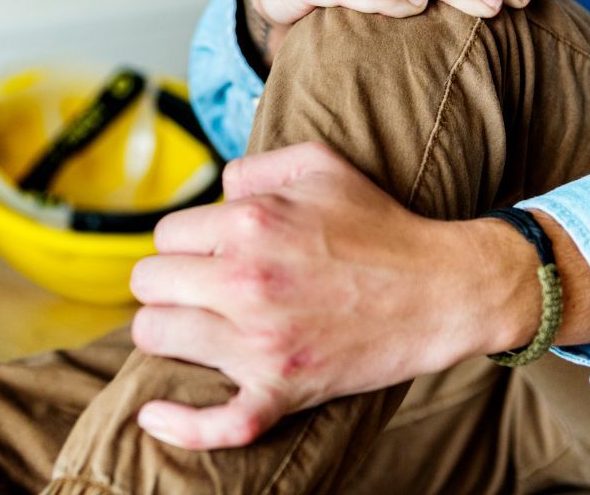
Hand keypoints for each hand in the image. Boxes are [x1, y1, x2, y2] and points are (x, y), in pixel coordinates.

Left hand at [127, 143, 535, 450]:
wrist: (441, 290)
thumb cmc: (379, 223)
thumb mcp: (319, 164)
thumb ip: (253, 166)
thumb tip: (214, 195)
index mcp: (249, 223)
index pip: (165, 235)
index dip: (186, 242)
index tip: (211, 252)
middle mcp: (246, 280)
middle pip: (148, 284)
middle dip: (170, 282)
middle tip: (200, 288)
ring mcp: (262, 342)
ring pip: (156, 337)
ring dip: (170, 331)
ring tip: (196, 327)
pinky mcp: (283, 390)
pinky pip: (216, 423)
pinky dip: (181, 425)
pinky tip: (155, 416)